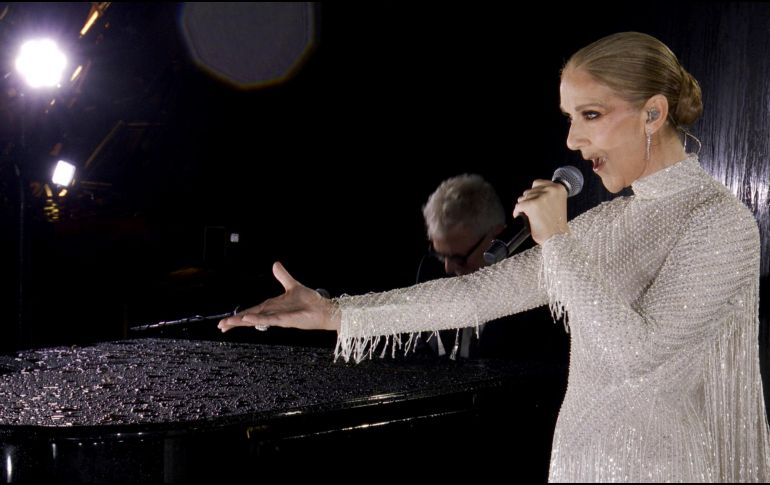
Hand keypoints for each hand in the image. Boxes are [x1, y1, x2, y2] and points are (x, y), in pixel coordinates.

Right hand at [218, 262, 339, 332]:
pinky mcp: (286, 320)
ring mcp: (278, 318)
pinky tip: (248, 319)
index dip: (239, 316)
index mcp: (272, 306)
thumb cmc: (310, 301)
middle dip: (235, 322)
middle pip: (250, 318)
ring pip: (256, 320)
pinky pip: (270, 319)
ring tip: (228, 324)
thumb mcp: (293, 285)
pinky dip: (258, 319)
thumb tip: (275, 264)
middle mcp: (273, 313)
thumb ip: (283, 276)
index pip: (252, 311)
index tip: (226, 322)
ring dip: (242, 321)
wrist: (324, 309)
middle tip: (221, 326)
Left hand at [512, 179, 569, 244]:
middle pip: (529, 191)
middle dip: (528, 200)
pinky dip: (517, 212)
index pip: (538, 183)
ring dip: (523, 206)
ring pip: (523, 198)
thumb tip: (532, 193)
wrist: (557, 238)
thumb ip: (548, 196)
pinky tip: (520, 216)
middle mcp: (551, 190)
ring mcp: (541, 197)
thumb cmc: (557, 225)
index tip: (533, 199)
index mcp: (559, 189)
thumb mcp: (557, 204)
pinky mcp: (532, 205)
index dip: (533, 193)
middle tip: (531, 211)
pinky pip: (518, 206)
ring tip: (527, 214)